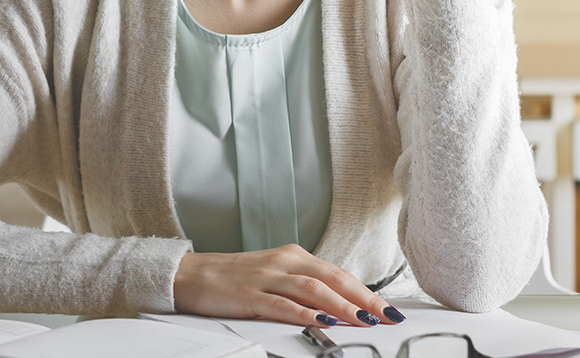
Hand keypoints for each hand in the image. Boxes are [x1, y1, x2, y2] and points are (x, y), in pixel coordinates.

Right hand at [173, 245, 402, 327]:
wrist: (190, 274)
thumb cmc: (234, 279)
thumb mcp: (274, 277)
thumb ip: (304, 289)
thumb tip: (338, 307)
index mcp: (294, 257)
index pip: (339, 274)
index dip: (367, 291)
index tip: (389, 309)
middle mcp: (285, 262)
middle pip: (334, 279)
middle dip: (364, 299)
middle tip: (388, 316)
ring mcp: (267, 276)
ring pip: (313, 290)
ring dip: (342, 306)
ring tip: (364, 321)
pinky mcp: (249, 293)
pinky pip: (282, 304)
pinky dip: (304, 314)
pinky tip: (320, 323)